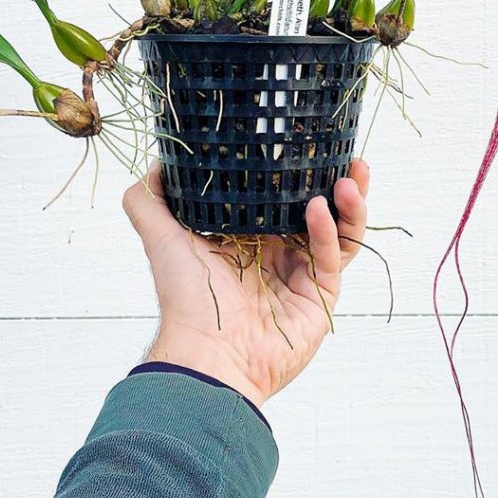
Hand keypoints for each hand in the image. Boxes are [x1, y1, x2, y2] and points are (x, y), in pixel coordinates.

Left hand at [122, 159, 369, 406]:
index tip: (310, 144)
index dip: (300, 172)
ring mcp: (302, 277)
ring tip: (349, 178)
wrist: (206, 353)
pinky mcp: (319, 298)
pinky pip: (330, 259)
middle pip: (322, 211)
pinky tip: (319, 209)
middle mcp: (281, 255)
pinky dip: (329, 232)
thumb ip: (149, 200)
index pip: (285, 197)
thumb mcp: (161, 238)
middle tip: (347, 157)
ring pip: (338, 233)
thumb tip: (156, 163)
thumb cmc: (185, 300)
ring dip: (349, 205)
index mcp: (251, 239)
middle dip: (338, 183)